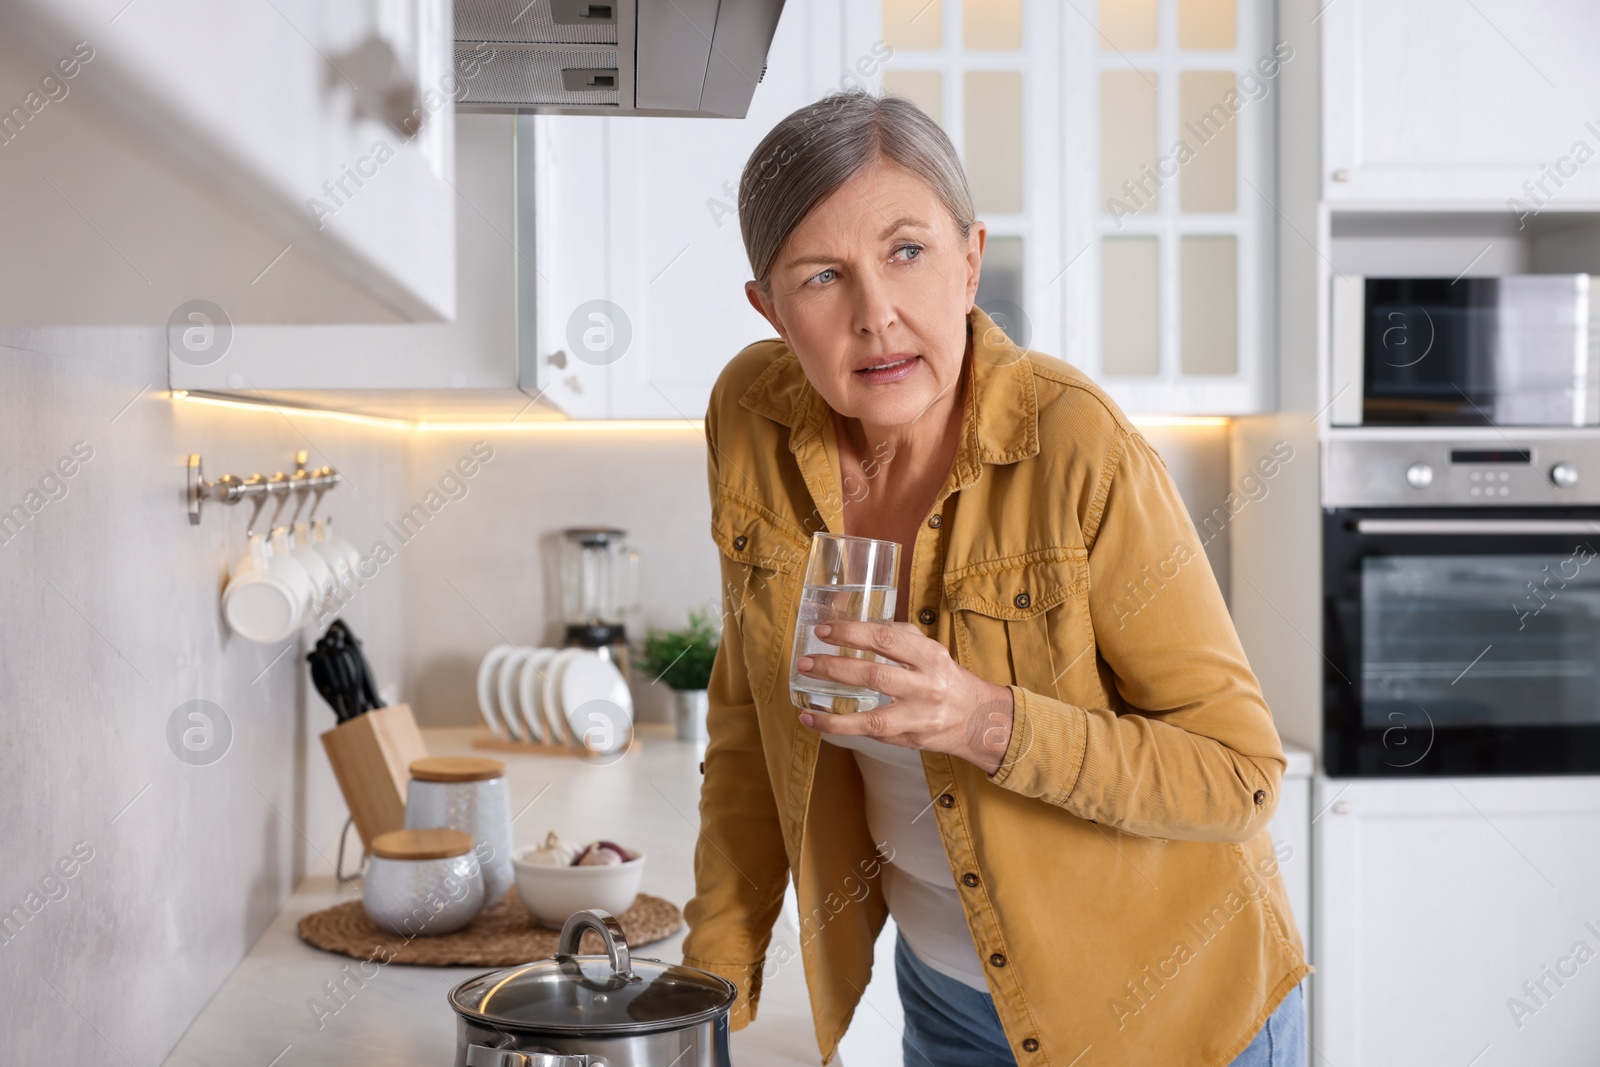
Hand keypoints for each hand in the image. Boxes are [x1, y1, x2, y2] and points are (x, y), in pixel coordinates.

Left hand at [795, 620, 1015, 774]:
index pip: (885, 639)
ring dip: (833, 710)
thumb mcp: (930, 649)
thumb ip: (898, 637)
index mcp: (929, 655)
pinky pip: (870, 734)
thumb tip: (854, 627)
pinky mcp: (909, 737)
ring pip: (872, 716)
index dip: (851, 633)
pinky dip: (839, 728)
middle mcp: (926, 685)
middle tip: (805, 662)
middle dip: (835, 667)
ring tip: (804, 699)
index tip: (823, 631)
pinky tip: (815, 721)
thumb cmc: (944, 678)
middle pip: (875, 675)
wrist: (976, 717)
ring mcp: (917, 716)